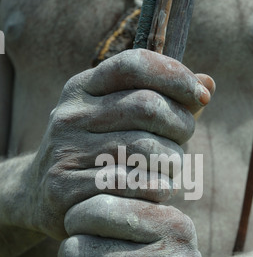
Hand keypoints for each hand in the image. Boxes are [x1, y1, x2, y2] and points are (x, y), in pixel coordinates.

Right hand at [25, 49, 213, 239]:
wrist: (40, 192)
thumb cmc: (95, 151)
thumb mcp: (118, 118)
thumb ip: (163, 101)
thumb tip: (208, 83)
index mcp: (83, 88)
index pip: (135, 64)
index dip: (176, 75)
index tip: (202, 96)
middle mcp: (71, 115)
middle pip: (147, 106)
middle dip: (181, 124)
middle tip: (184, 141)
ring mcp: (66, 152)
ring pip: (145, 149)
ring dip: (173, 162)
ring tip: (172, 170)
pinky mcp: (66, 189)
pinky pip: (131, 186)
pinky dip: (157, 189)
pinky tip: (158, 192)